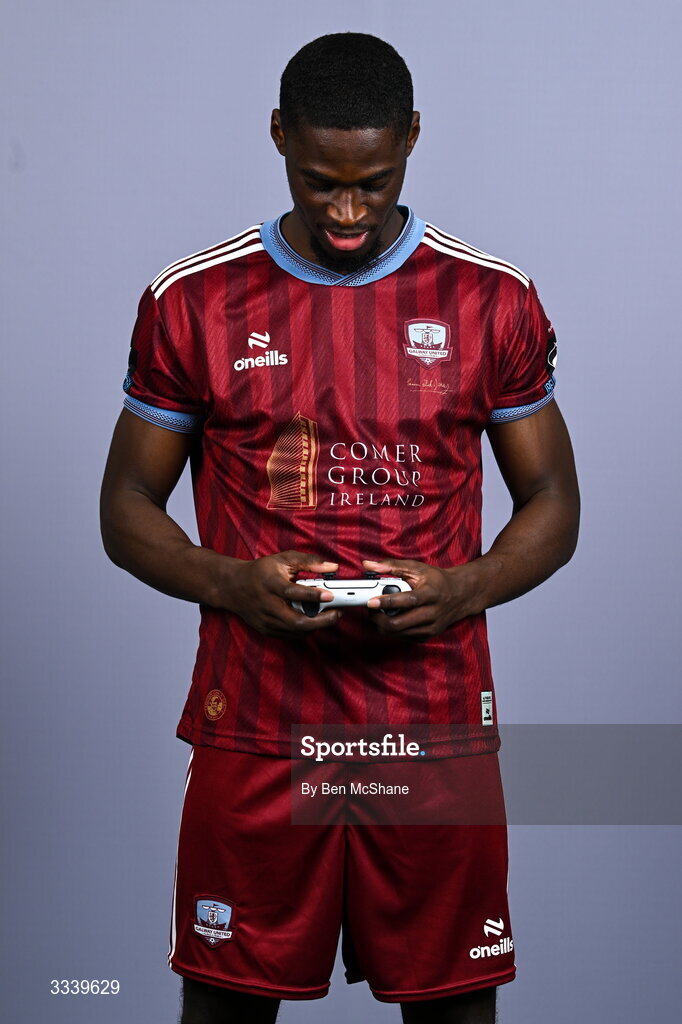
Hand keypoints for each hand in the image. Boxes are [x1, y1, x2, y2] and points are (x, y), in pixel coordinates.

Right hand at [218, 551, 341, 636]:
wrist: (233, 587)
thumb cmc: (260, 572)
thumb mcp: (283, 559)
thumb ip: (309, 562)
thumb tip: (333, 567)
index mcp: (270, 583)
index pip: (292, 592)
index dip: (313, 595)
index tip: (330, 595)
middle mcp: (267, 605)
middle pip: (296, 621)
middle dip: (321, 621)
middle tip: (337, 613)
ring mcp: (265, 620)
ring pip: (295, 631)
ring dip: (316, 625)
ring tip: (328, 615)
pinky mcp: (266, 630)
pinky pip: (290, 634)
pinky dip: (305, 629)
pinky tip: (313, 620)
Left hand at [362, 557, 488, 638]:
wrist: (461, 595)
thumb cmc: (438, 580)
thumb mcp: (417, 568)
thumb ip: (392, 566)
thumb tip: (369, 564)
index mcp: (430, 594)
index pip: (406, 601)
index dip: (386, 602)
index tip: (371, 601)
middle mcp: (432, 613)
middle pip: (398, 624)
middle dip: (378, 619)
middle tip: (369, 609)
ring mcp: (431, 627)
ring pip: (398, 633)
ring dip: (382, 625)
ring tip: (377, 613)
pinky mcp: (428, 635)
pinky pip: (404, 637)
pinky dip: (393, 630)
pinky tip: (390, 618)